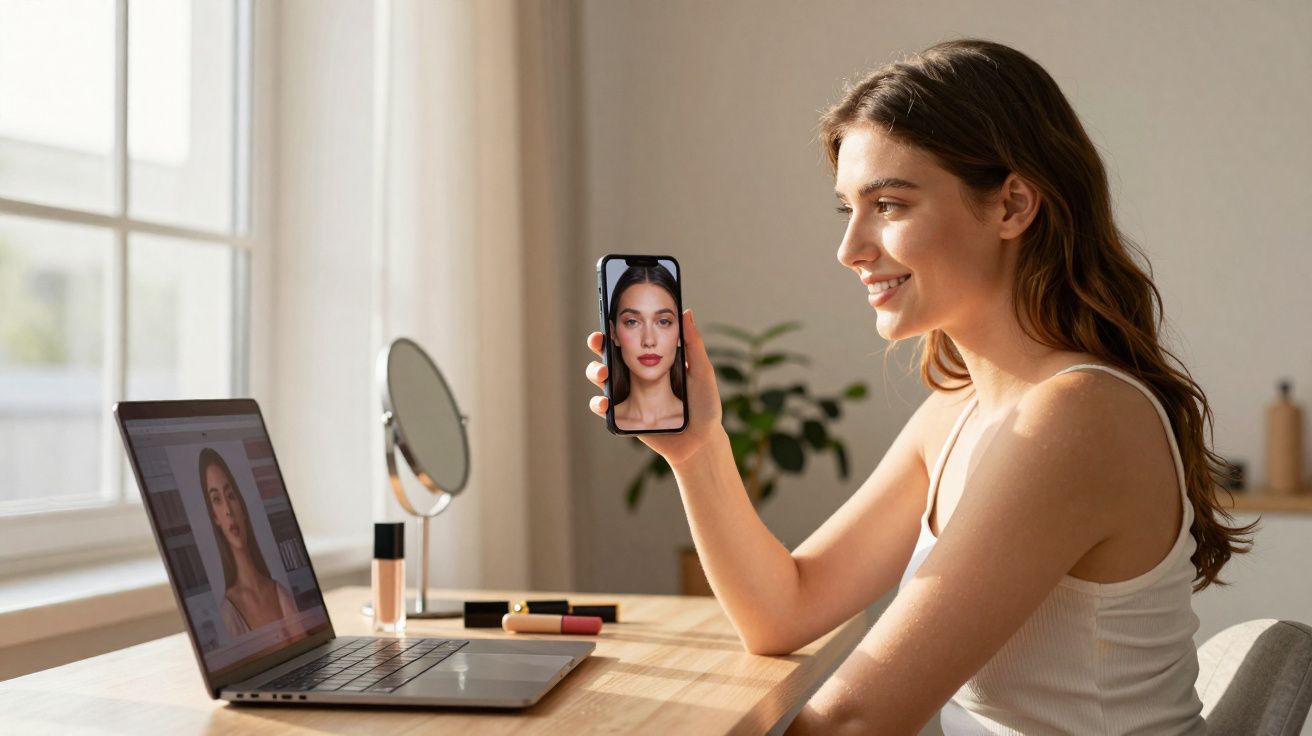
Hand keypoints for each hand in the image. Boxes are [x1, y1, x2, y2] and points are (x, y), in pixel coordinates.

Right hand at [585, 309, 724, 466]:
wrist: (701, 441)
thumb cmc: (705, 405)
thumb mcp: (701, 371)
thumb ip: (693, 343)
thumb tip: (687, 311)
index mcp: (652, 360)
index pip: (630, 338)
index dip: (617, 327)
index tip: (609, 318)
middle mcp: (636, 375)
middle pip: (608, 354)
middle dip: (597, 343)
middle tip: (598, 340)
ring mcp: (627, 395)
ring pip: (600, 378)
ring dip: (594, 370)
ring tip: (603, 373)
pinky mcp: (623, 416)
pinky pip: (603, 408)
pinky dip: (598, 403)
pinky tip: (606, 402)